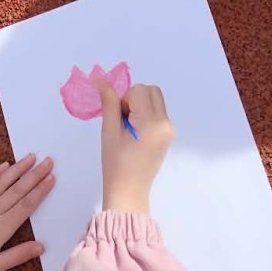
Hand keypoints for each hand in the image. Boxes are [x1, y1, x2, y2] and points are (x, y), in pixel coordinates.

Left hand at [0, 154, 55, 270]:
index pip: (26, 205)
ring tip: (30, 157)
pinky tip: (3, 165)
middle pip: (18, 189)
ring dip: (17, 168)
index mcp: (2, 228)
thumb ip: (18, 255)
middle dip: (34, 174)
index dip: (40, 190)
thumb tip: (41, 246)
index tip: (51, 178)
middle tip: (48, 161)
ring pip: (1, 182)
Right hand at [98, 79, 173, 214]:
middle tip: (124, 122)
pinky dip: (146, 115)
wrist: (129, 191)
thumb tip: (101, 79)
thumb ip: (109, 102)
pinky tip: (137, 135)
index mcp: (153, 122)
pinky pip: (158, 112)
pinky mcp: (169, 135)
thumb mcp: (109, 131)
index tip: (119, 121)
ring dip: (141, 106)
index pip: (139, 90)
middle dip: (135, 99)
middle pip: (151, 91)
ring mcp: (170, 130)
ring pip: (155, 100)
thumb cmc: (115, 164)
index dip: (125, 101)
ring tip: (130, 130)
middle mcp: (166, 123)